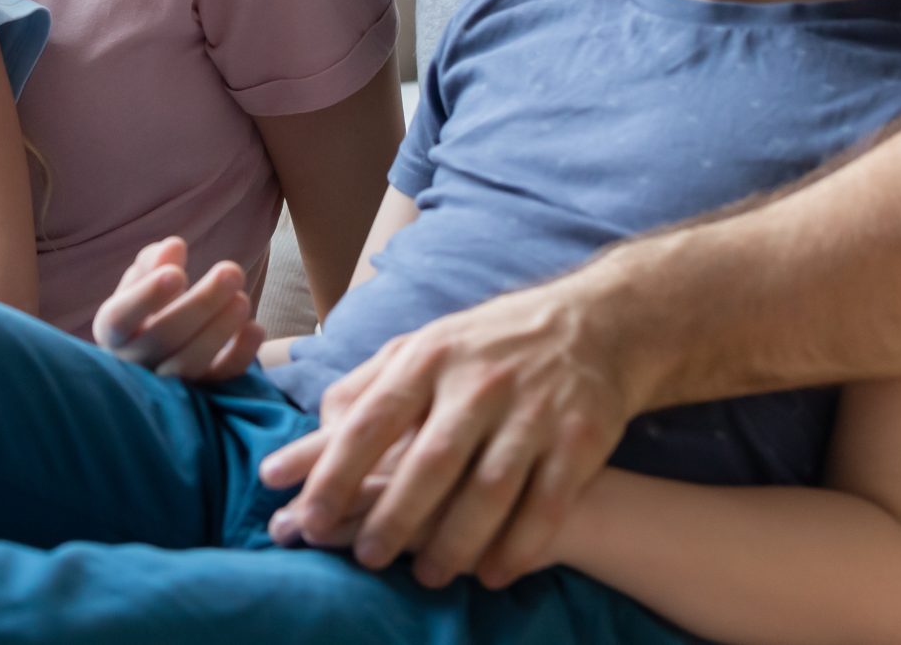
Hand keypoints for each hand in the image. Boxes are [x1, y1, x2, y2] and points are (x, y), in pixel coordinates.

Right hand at [91, 237, 265, 380]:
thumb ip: (153, 261)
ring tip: (242, 298)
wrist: (154, 351)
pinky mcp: (196, 397)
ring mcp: (164, 385)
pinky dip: (240, 357)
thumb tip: (174, 247)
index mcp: (112, 331)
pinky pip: (218, 382)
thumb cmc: (146, 306)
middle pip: (163, 339)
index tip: (177, 274)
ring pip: (190, 364)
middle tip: (231, 271)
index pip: (120, 319)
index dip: (147, 297)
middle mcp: (133, 362)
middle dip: (201, 304)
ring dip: (219, 330)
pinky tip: (255, 329)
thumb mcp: (141, 280)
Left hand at [257, 276, 638, 588]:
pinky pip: (547, 504)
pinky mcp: (580, 438)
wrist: (594, 324)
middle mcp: (479, 382)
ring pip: (489, 490)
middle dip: (394, 517)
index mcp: (429, 357)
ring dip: (455, 541)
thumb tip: (310, 439)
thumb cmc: (485, 347)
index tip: (307, 518)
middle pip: (431, 461)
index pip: (372, 419)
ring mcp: (533, 410)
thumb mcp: (421, 347)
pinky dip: (519, 545)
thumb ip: (364, 389)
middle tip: (366, 558)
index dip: (335, 472)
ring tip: (426, 575)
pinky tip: (493, 573)